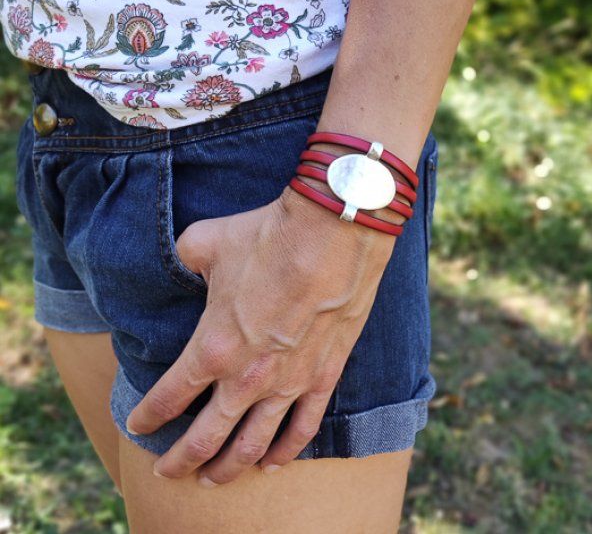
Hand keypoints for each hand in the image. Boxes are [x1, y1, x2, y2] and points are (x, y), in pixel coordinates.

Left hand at [125, 183, 396, 484]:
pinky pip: (303, 427)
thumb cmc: (267, 237)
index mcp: (212, 347)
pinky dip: (285, 451)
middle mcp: (247, 377)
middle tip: (168, 471)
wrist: (331, 233)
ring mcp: (288, 382)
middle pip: (207, 436)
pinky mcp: (324, 375)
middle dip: (181, 460)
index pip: (169, 397)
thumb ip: (184, 259)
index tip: (138, 425)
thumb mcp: (206, 242)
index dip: (148, 416)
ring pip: (253, 443)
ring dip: (230, 466)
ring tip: (214, 479)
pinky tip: (273, 464)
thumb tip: (183, 261)